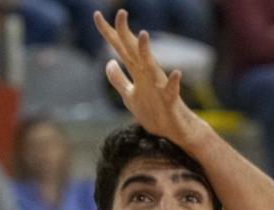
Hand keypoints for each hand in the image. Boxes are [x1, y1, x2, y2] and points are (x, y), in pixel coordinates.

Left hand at [94, 10, 206, 145]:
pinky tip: (176, 73)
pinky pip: (173, 90)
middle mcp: (147, 75)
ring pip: (152, 66)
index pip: (120, 48)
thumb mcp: (129, 96)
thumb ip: (118, 80)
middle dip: (126, 33)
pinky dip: (174, 82)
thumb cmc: (154, 113)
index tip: (97, 15)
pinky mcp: (170, 100)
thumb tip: (108, 62)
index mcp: (137, 73)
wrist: (174, 131)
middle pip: (134, 51)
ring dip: (147, 52)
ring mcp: (159, 86)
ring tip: (143, 34)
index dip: (108, 33)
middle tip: (120, 12)